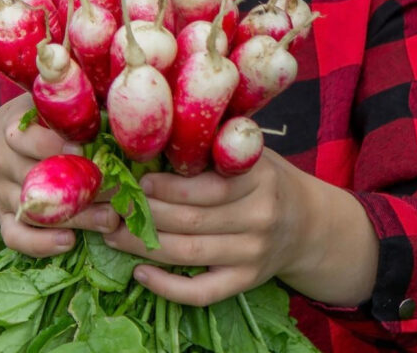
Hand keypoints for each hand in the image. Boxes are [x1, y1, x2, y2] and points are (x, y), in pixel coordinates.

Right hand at [0, 96, 119, 257]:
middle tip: (119, 192)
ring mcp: (2, 192)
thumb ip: (73, 103)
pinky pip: (16, 237)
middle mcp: (2, 160)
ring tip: (110, 220)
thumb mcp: (47, 104)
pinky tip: (69, 242)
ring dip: (75, 218)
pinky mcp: (4, 217)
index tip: (86, 148)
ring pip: (33, 211)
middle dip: (81, 187)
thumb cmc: (37, 122)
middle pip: (37, 179)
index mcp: (12, 128)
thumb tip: (119, 101)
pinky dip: (40, 244)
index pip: (28, 139)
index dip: (57, 144)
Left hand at [100, 149, 378, 307]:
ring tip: (110, 234)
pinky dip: (168, 287)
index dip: (165, 187)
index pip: (206, 187)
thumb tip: (153, 125)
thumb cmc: (263, 179)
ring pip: (188, 253)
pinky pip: (203, 292)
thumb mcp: (249, 153)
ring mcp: (252, 254)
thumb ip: (212, 143)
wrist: (308, 224)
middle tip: (107, 207)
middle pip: (189, 221)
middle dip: (142, 214)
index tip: (132, 180)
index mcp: (258, 179)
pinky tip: (140, 274)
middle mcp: (259, 217)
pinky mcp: (245, 282)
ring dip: (142, 246)